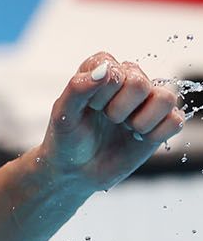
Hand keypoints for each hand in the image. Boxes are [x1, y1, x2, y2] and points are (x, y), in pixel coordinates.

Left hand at [38, 52, 187, 192]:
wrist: (76, 171)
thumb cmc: (68, 139)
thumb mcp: (63, 115)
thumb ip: (77, 88)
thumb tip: (104, 70)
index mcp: (104, 70)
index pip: (115, 69)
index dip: (101, 93)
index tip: (90, 107)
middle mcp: (129, 80)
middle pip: (140, 83)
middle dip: (118, 110)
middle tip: (107, 120)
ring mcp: (148, 101)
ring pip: (166, 98)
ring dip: (140, 122)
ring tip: (125, 128)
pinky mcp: (162, 122)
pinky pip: (175, 121)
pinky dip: (156, 134)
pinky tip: (138, 138)